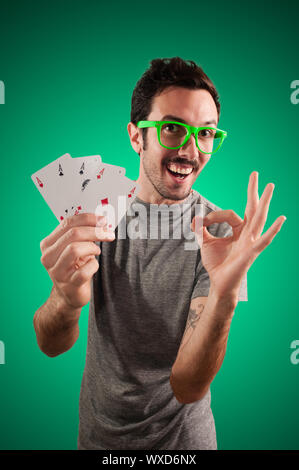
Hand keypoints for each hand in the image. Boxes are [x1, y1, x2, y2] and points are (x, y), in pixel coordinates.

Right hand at [40, 213, 114, 309]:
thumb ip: (82, 233)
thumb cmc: (74, 267)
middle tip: (108, 233)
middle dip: (94, 231)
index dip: (87, 218)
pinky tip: (93, 266)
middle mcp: (48, 257)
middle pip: (73, 234)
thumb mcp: (73, 248)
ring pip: (75, 249)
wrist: (69, 295)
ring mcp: (57, 272)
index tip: (103, 220)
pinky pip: (85, 270)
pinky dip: (94, 265)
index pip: (67, 223)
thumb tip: (101, 220)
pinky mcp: (69, 285)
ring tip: (96, 251)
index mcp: (48, 244)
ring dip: (92, 248)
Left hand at [191, 171, 285, 297]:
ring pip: (259, 218)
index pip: (230, 213)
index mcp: (239, 230)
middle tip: (255, 174)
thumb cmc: (217, 264)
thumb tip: (193, 219)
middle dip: (254, 191)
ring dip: (265, 202)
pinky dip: (273, 229)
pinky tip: (281, 219)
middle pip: (253, 208)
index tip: (201, 222)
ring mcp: (251, 242)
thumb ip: (201, 230)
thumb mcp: (206, 243)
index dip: (213, 215)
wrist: (219, 283)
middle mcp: (248, 233)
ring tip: (270, 186)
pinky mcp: (252, 252)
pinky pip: (264, 239)